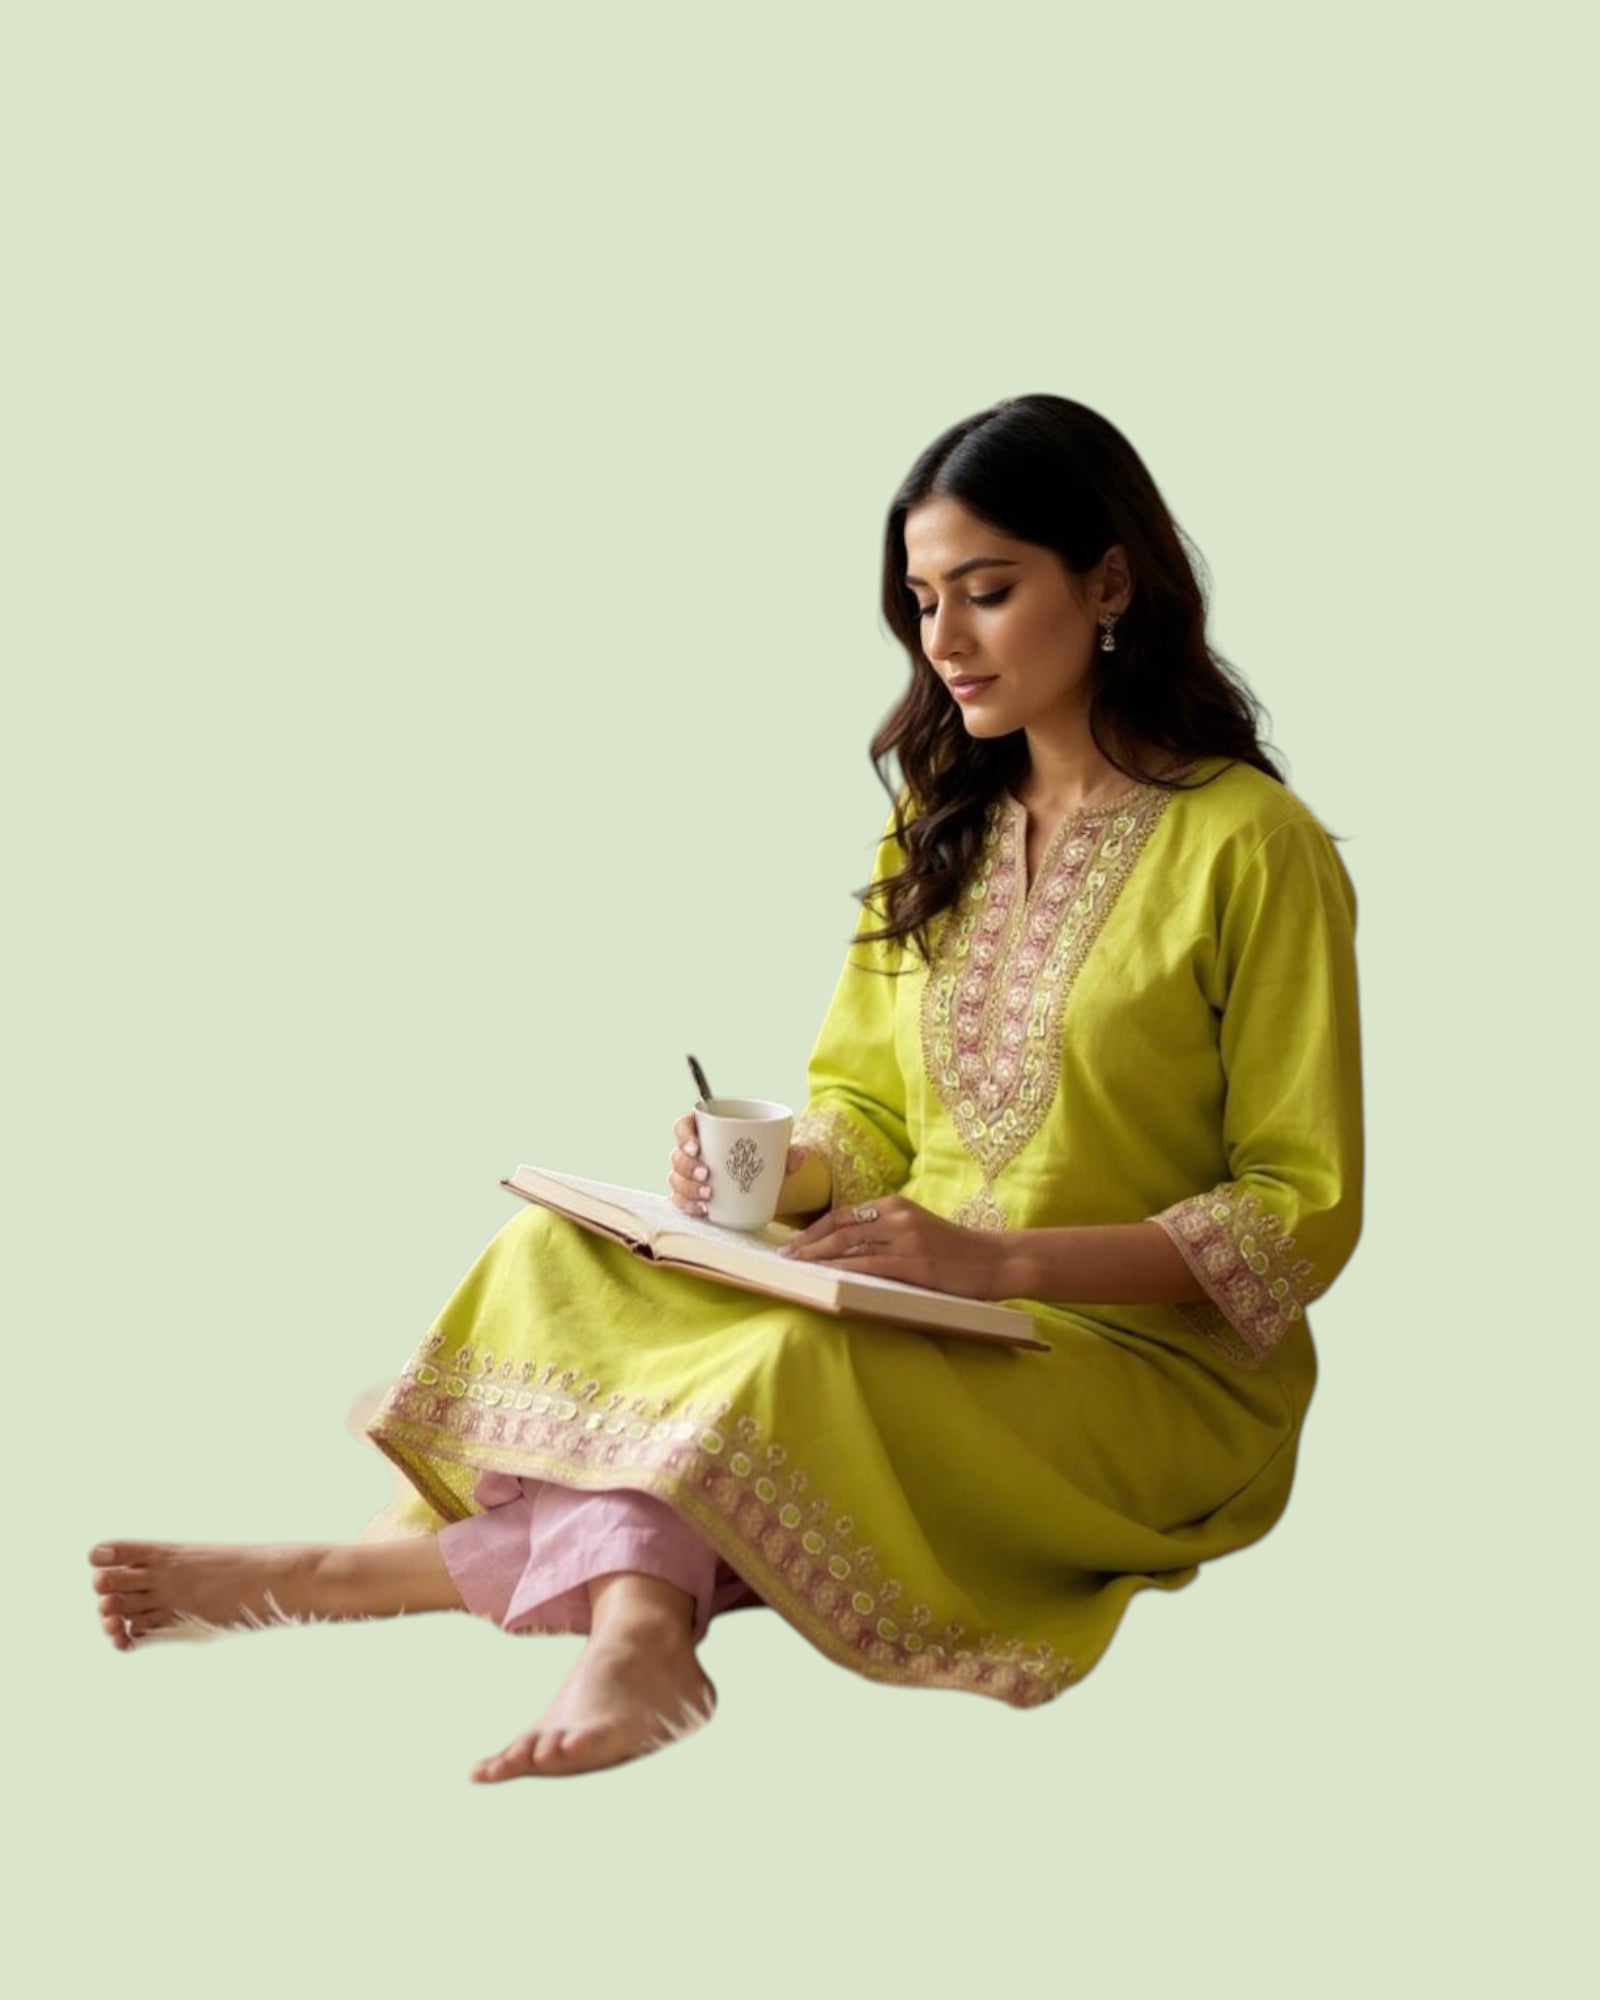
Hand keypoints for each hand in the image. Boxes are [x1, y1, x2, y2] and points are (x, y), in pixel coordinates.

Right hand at [668, 1110, 810, 1218]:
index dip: (684, 1134)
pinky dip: (688, 1206)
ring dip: (688, 1187)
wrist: (760, 1186)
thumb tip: (802, 1154)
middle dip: (688, 1166)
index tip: (697, 1145)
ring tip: (709, 1195)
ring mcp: (688, 1176)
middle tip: (707, 1174)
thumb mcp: (774, 1155)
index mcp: (706, 1132)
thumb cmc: (760, 1160)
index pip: (683, 1126)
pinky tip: (702, 1210)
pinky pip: (679, 1201)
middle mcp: (692, 1153)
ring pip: (676, 1178)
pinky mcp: (689, 1196)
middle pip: (677, 1155)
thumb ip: (786, 1152)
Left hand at [777, 1193, 1012, 1299]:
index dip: (815, 1229)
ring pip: (850, 1245)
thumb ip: (887, 1232)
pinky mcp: (915, 1263)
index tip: (793, 1242)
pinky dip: (843, 1270)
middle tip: (785, 1256)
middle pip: (840, 1227)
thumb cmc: (958, 1251)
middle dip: (808, 1243)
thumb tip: (848, 1249)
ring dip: (818, 1257)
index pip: (844, 1214)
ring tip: (796, 1267)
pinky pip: (870, 1265)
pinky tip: (827, 1277)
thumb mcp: (919, 1230)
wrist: (997, 1260)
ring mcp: (906, 1239)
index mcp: (896, 1205)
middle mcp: (898, 1216)